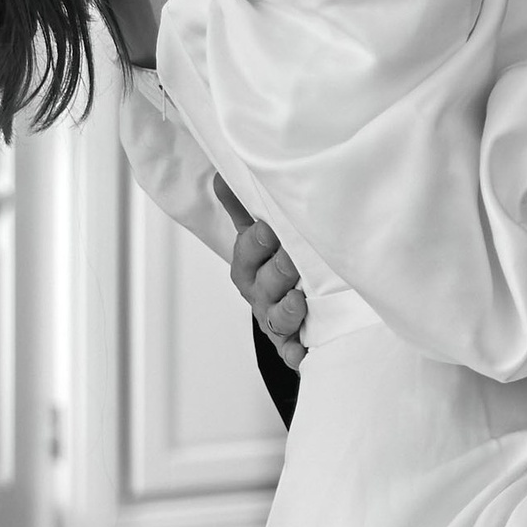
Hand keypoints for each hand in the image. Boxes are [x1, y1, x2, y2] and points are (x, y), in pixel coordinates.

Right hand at [217, 183, 308, 372]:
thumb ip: (245, 205)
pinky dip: (296, 353)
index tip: (268, 228)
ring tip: (299, 301)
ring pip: (278, 317)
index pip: (247, 251)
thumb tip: (224, 173)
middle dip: (278, 271)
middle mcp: (260, 294)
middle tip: (293, 259)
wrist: (297, 312)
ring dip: (288, 310)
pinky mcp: (294, 345)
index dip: (257, 241)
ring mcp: (276, 321)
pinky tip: (303, 352)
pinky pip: (292, 352)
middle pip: (265, 283)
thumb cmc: (277, 265)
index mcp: (249, 266)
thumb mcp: (259, 235)